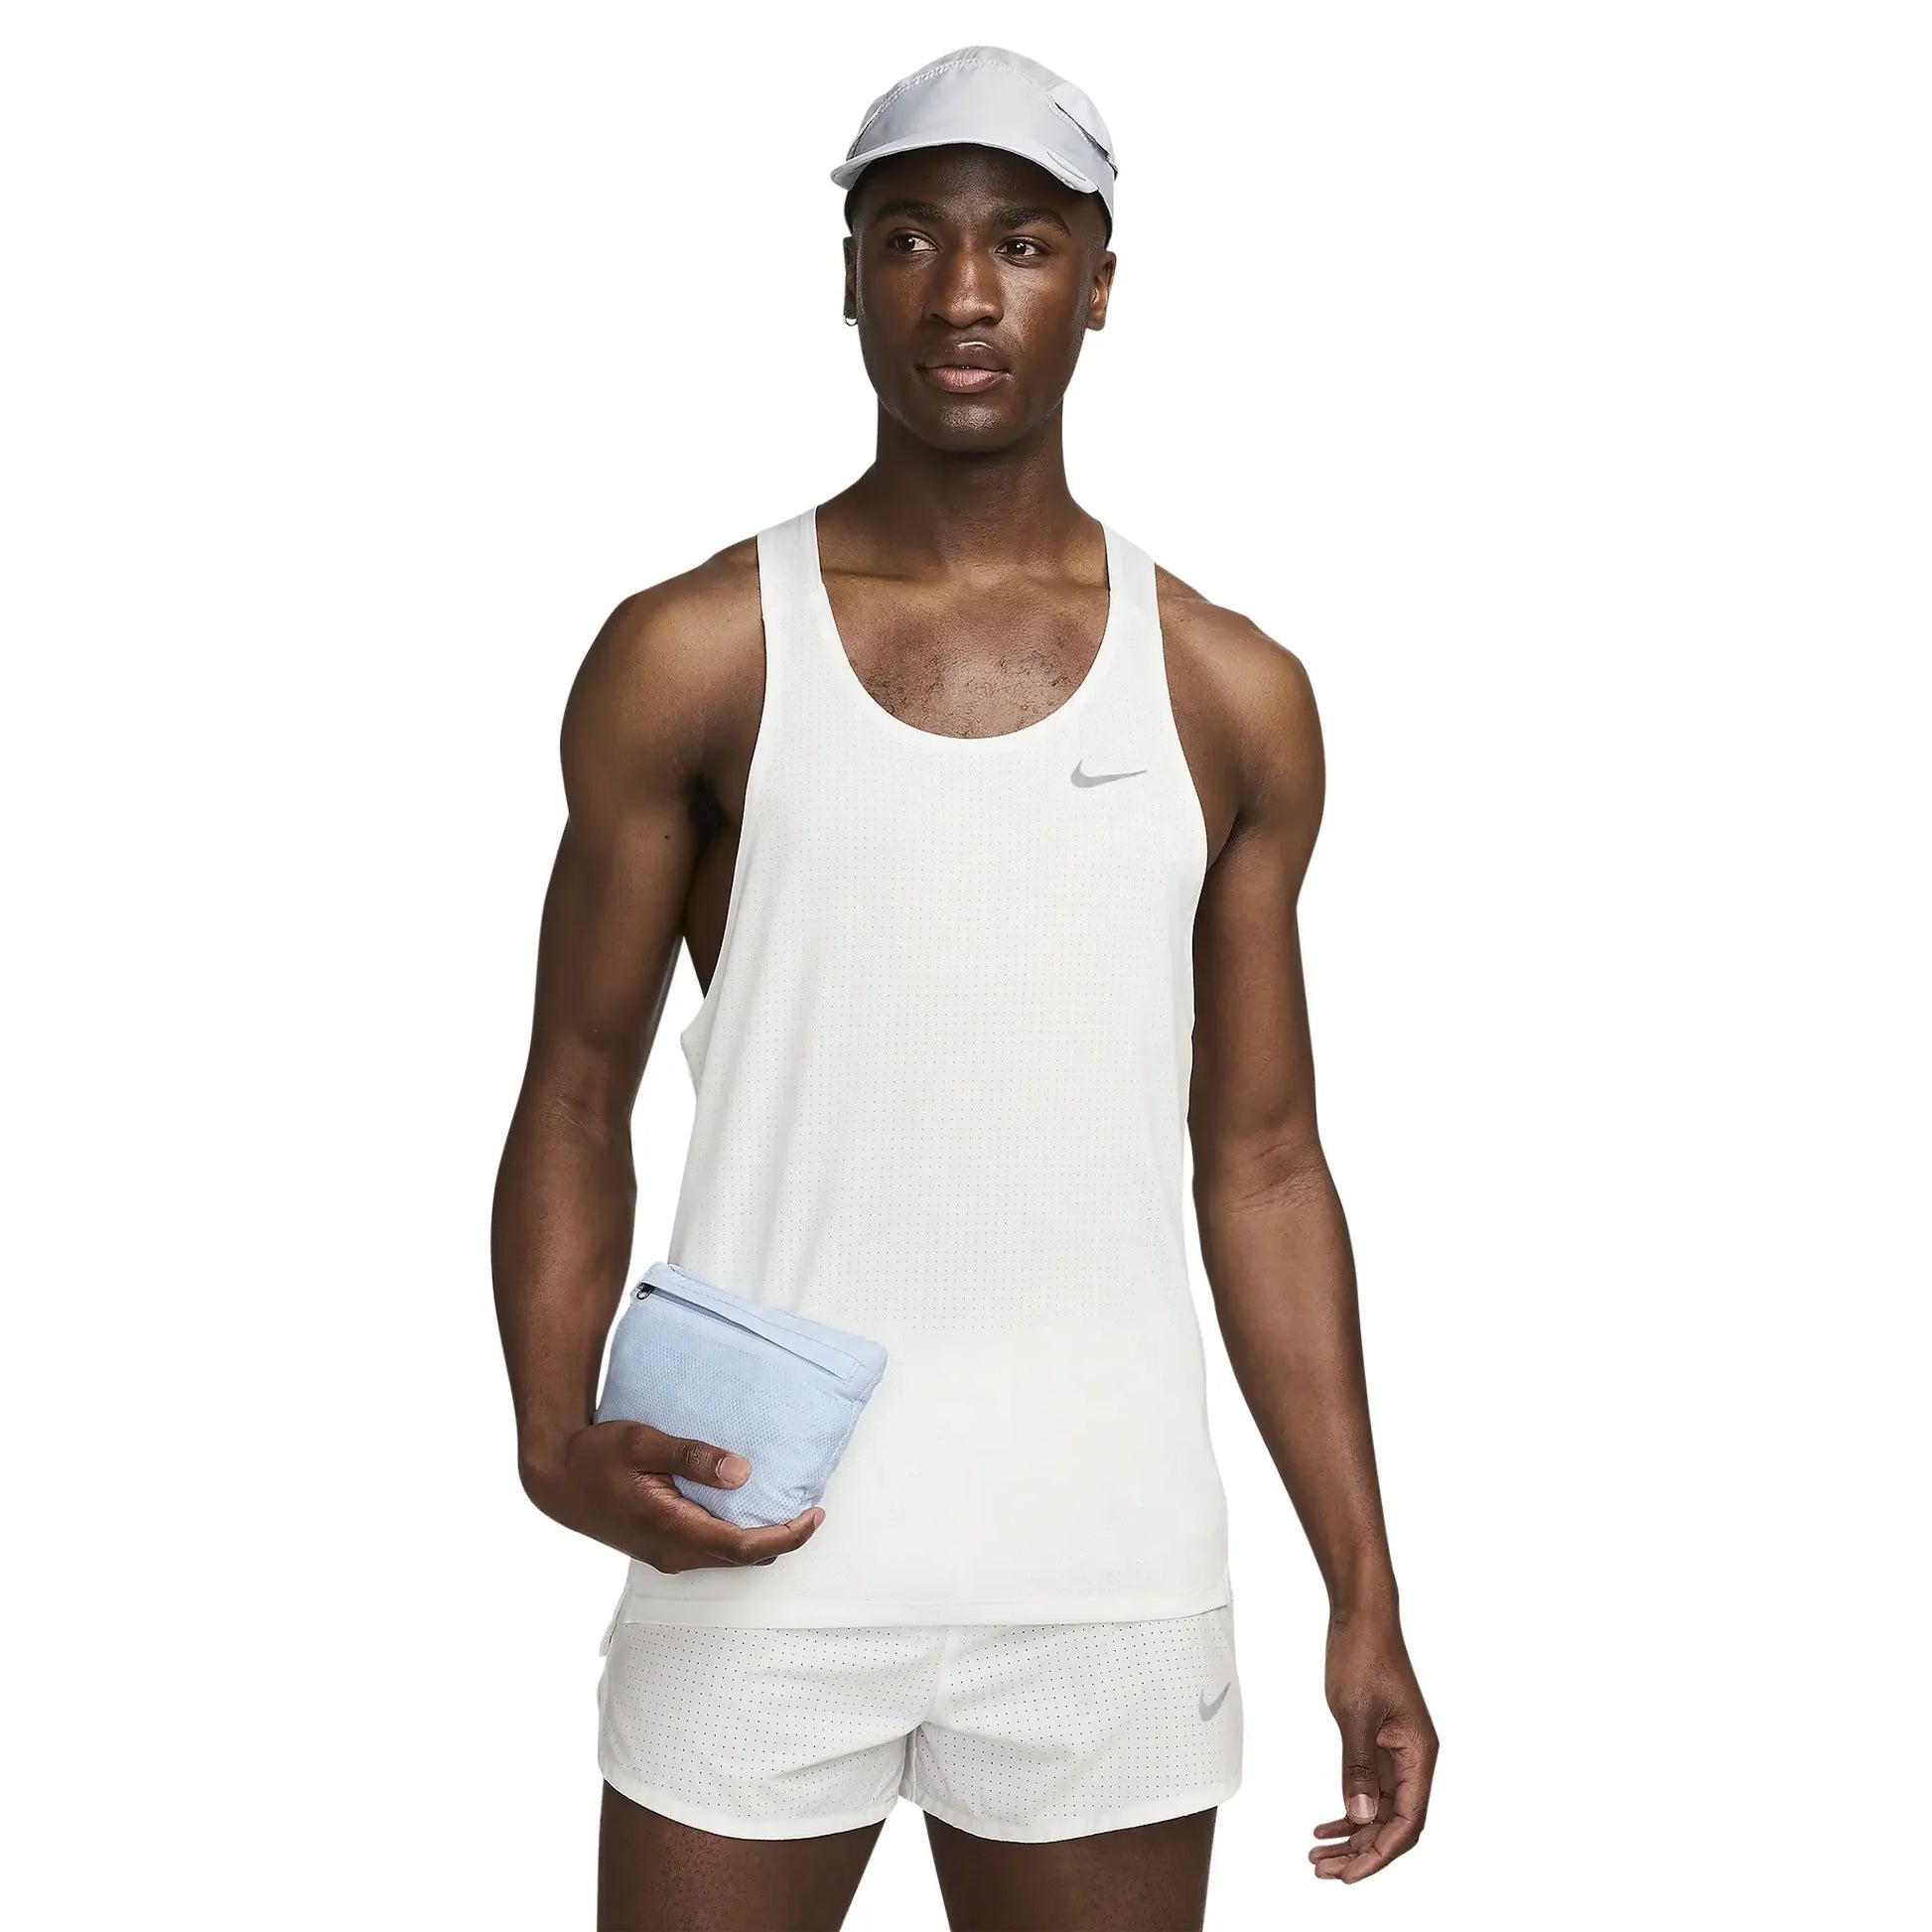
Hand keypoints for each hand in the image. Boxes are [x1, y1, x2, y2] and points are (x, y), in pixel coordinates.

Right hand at [520, 1421, 824, 1571]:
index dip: (786, 1535)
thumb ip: (692, 1456)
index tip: (814, 1514)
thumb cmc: (595, 1456)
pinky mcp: (661, 1547)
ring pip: (728, 1558)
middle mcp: (672, 1551)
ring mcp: (666, 1554)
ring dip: (762, 1538)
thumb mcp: (642, 1443)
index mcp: (672, 1529)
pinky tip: (745, 1508)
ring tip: (786, 1505)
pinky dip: (738, 1536)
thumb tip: (741, 1471)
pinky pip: (711, 1551)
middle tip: (811, 1508)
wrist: (555, 1479)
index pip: (744, 1547)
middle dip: (783, 1538)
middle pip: (743, 1557)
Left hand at [1307, 1612, 1437, 1882]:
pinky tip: (1325, 1824)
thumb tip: (1359, 1815)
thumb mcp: (1355, 1713)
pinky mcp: (1379, 1743)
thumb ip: (1357, 1767)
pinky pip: (1368, 1788)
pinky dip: (1348, 1808)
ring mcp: (1396, 1751)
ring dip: (1352, 1834)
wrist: (1361, 1616)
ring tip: (1318, 1854)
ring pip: (1379, 1809)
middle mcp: (1414, 1757)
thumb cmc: (1363, 1654)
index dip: (1380, 1853)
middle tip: (1323, 1869)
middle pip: (1394, 1823)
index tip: (1350, 1873)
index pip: (1408, 1821)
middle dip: (1361, 1852)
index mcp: (1419, 1753)